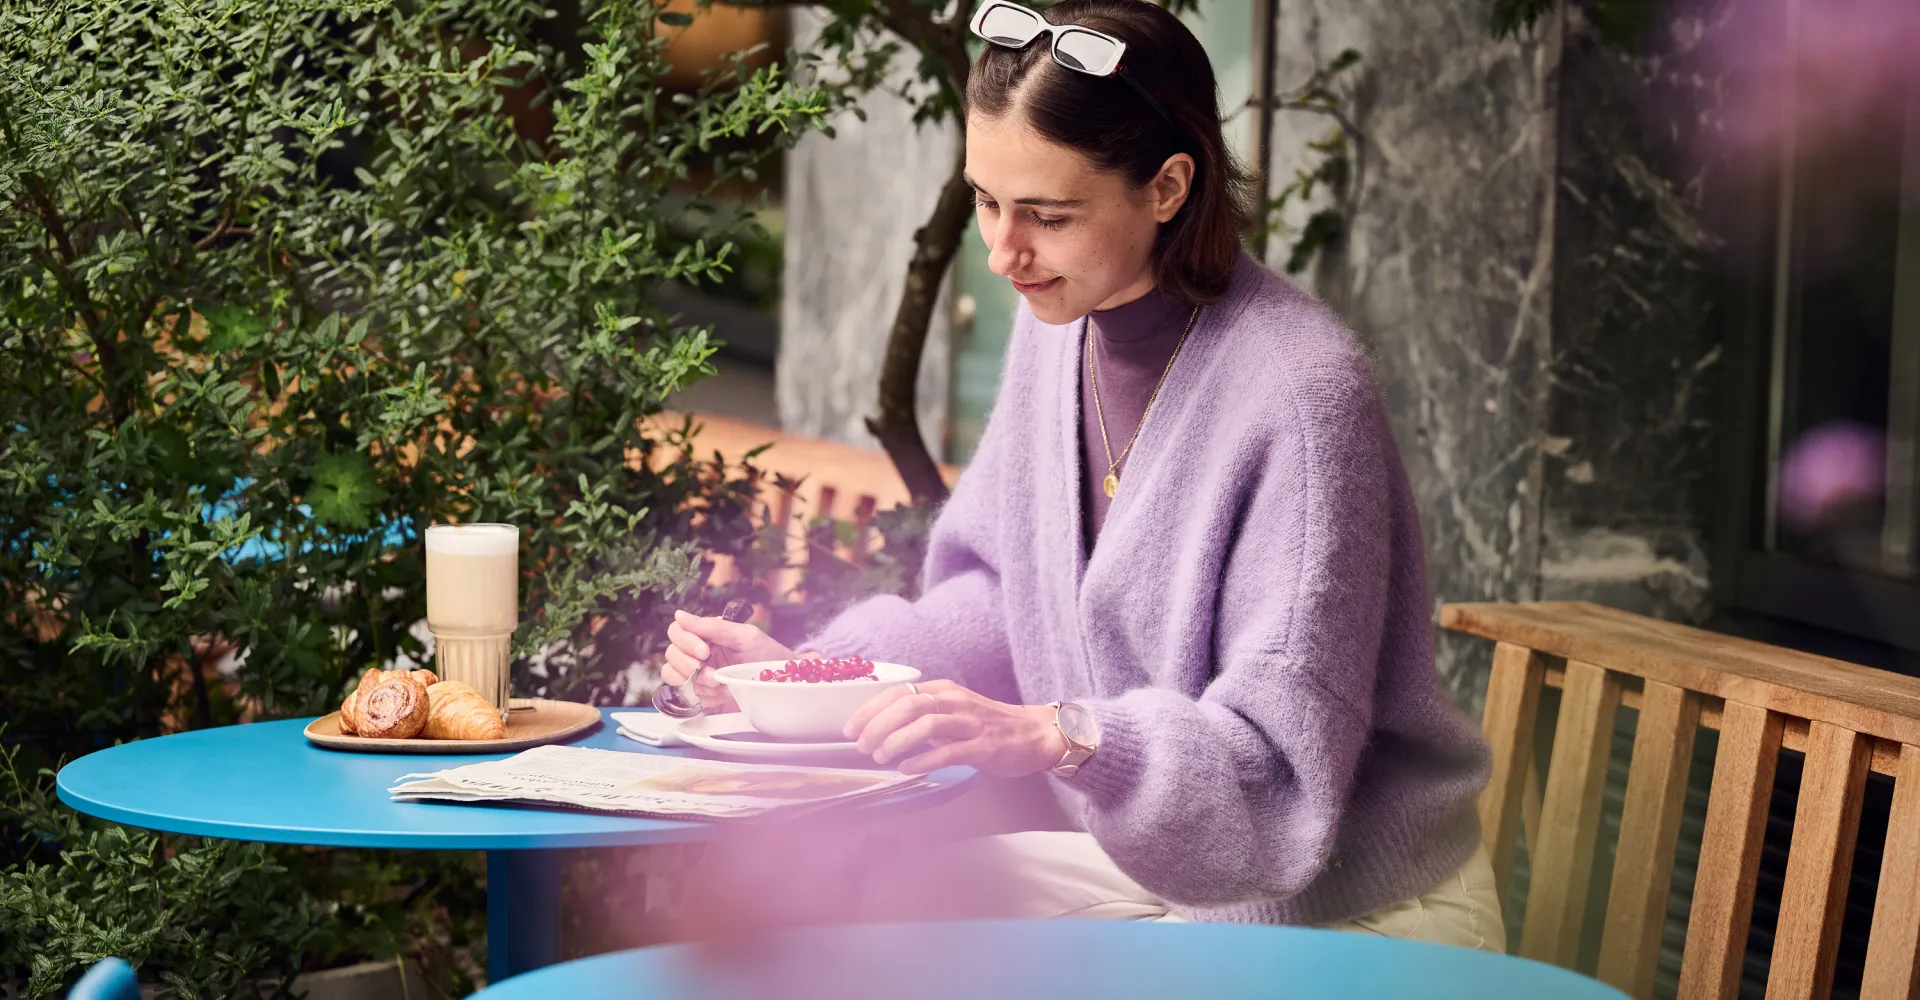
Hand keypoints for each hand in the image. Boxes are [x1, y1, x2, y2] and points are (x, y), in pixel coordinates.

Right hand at [662, 608, 796, 714]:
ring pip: (673, 676)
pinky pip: (686, 696)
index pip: (676, 631)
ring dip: (696, 682)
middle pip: (671, 655)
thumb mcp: (745, 636)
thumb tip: (679, 614)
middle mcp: (697, 653)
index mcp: (707, 635)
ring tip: (720, 685)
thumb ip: (713, 627)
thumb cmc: (768, 655)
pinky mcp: (701, 695)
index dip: (686, 642)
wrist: (784, 684)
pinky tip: (721, 695)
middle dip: (690, 666)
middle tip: (714, 673)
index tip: (706, 652)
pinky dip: (702, 696)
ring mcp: (697, 674)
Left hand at [843, 679, 1067, 777]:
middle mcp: (956, 701)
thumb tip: (886, 729)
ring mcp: (970, 723)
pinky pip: (948, 751)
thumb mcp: (955, 711)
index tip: (850, 728)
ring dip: (896, 741)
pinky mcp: (983, 746)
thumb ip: (925, 716)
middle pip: (908, 704)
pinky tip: (907, 769)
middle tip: (862, 746)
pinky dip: (923, 760)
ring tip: (881, 757)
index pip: (900, 692)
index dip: (870, 709)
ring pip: (925, 724)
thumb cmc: (990, 726)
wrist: (1036, 734)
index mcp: (945, 690)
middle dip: (878, 725)